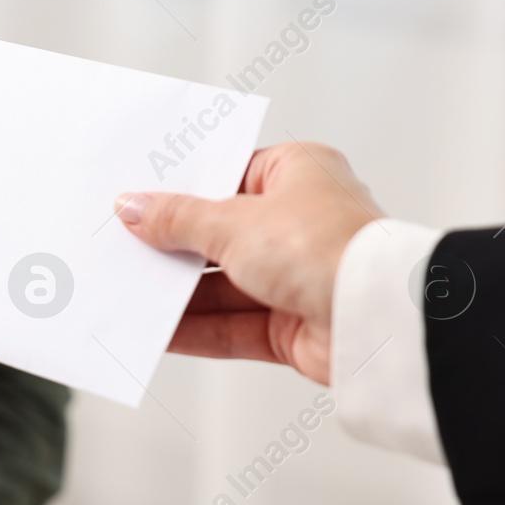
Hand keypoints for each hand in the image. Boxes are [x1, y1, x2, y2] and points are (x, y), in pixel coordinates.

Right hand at [115, 142, 382, 384]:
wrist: (379, 320)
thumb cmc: (329, 248)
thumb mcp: (234, 222)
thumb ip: (178, 218)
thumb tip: (135, 208)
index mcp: (298, 173)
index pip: (227, 176)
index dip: (181, 190)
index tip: (138, 200)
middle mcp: (301, 222)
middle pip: (220, 234)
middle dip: (174, 248)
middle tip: (125, 250)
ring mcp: (297, 276)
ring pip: (223, 284)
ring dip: (180, 293)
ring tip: (131, 293)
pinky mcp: (294, 325)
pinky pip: (233, 326)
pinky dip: (196, 329)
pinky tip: (159, 331)